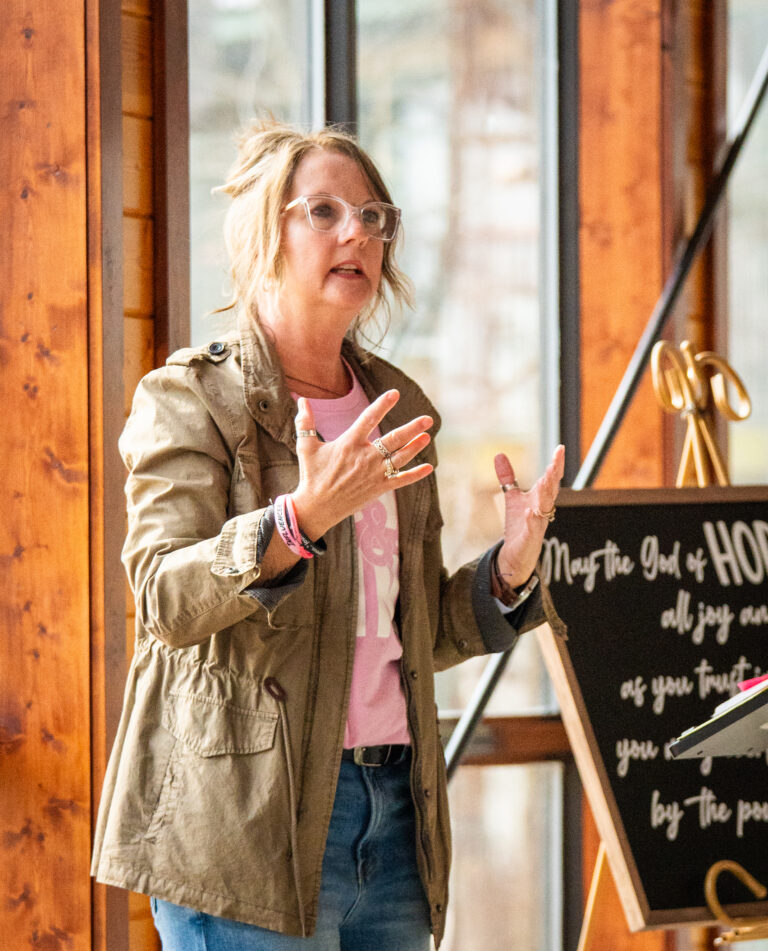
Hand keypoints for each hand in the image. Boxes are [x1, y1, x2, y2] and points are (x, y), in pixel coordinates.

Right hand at [290, 390, 433, 538]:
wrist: (317, 507)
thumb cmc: (311, 475)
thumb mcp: (305, 447)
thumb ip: (305, 423)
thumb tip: (302, 400)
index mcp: (349, 443)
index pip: (369, 418)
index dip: (383, 405)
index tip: (395, 394)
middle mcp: (365, 457)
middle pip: (394, 439)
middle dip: (412, 428)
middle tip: (427, 419)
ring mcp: (374, 474)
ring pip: (401, 457)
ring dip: (415, 446)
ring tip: (427, 436)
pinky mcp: (378, 489)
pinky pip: (401, 480)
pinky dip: (416, 474)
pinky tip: (429, 467)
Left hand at [494, 444, 564, 588]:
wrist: (517, 555)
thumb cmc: (520, 525)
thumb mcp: (513, 498)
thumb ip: (508, 478)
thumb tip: (499, 454)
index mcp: (541, 499)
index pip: (551, 479)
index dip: (556, 464)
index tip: (560, 448)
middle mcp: (543, 510)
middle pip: (551, 492)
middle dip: (553, 477)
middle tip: (554, 463)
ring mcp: (538, 525)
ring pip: (545, 509)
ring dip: (545, 495)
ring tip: (545, 480)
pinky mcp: (529, 539)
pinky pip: (532, 529)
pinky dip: (531, 521)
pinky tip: (529, 512)